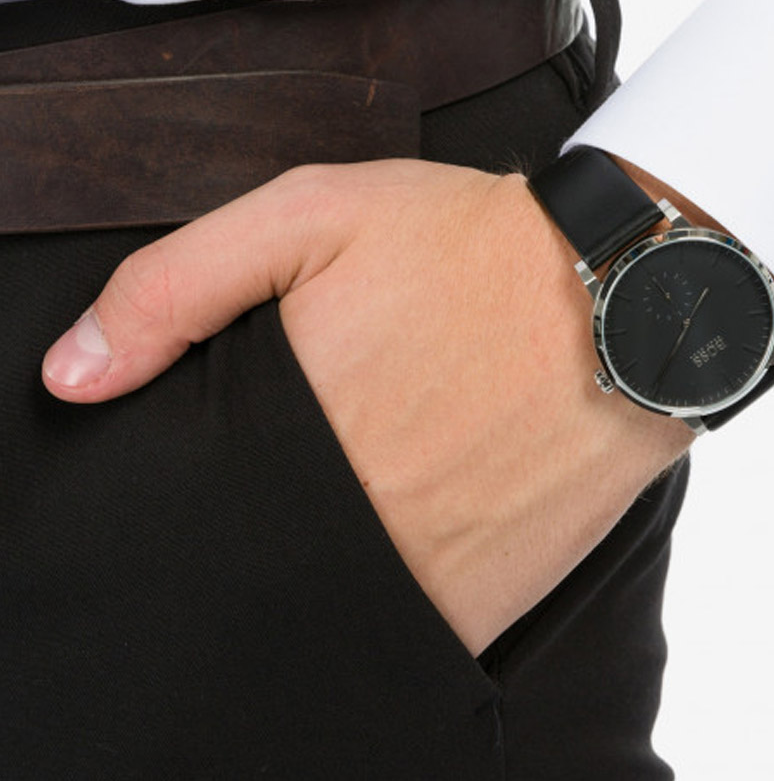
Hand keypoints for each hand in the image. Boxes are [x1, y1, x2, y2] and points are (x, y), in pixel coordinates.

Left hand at [43, 160, 692, 653]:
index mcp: (297, 432)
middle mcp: (355, 518)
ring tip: (382, 475)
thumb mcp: (311, 216)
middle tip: (325, 448)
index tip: (244, 439)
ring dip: (332, 551)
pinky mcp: (491, 598)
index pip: (194, 501)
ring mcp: (426, 571)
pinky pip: (406, 624)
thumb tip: (74, 376)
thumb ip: (178, 288)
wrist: (631, 291)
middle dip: (269, 510)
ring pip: (328, 596)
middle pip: (257, 554)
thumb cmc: (472, 245)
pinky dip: (394, 583)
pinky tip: (419, 514)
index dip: (199, 479)